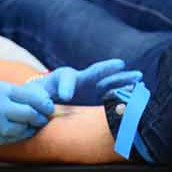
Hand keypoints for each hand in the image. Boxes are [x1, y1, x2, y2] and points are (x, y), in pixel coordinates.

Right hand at [0, 79, 55, 150]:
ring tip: (33, 124)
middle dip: (40, 116)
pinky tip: (19, 131)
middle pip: (29, 114)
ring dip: (30, 128)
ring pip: (21, 129)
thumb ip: (9, 92)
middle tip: (45, 117)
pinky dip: (18, 136)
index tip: (48, 106)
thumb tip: (35, 99)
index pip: (29, 97)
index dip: (43, 103)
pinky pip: (10, 139)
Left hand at [27, 59, 141, 105]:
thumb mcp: (33, 97)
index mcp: (62, 77)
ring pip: (109, 82)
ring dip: (123, 79)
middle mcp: (80, 80)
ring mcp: (92, 89)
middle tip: (119, 64)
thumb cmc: (37, 98)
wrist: (46, 102)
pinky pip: (114, 95)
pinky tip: (138, 94)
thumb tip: (47, 107)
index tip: (66, 97)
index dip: (66, 86)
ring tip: (138, 76)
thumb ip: (37, 99)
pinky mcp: (99, 99)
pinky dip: (125, 94)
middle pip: (94, 72)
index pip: (66, 77)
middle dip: (106, 69)